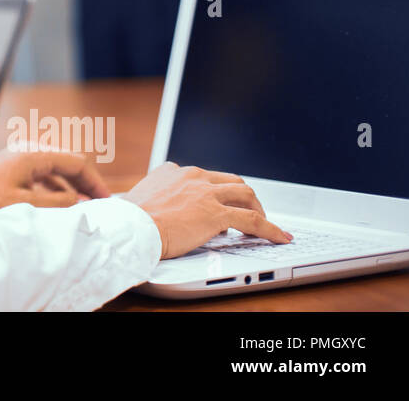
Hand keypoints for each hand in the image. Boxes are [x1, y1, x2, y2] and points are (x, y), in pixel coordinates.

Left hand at [0, 148, 109, 211]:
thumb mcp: (24, 205)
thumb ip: (56, 203)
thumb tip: (79, 202)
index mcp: (33, 155)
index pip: (76, 163)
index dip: (94, 182)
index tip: (108, 201)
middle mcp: (26, 153)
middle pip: (66, 164)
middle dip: (85, 183)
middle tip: (101, 204)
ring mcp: (17, 162)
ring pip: (54, 172)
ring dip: (70, 188)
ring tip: (83, 208)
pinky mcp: (9, 173)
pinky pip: (40, 179)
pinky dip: (53, 191)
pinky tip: (58, 207)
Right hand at [123, 162, 291, 258]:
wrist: (131, 227)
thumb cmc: (130, 220)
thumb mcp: (140, 199)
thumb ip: (155, 198)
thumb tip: (156, 211)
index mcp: (173, 172)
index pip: (204, 176)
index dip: (215, 191)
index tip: (216, 202)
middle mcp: (193, 176)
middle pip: (230, 180)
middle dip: (243, 196)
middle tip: (247, 211)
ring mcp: (206, 193)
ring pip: (246, 194)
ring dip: (258, 208)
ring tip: (264, 222)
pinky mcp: (217, 213)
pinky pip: (253, 220)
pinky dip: (270, 228)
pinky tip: (279, 236)